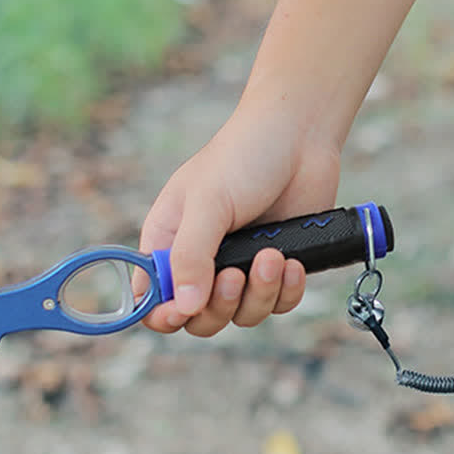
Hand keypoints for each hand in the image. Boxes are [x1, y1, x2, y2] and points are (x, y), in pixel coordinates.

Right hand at [134, 105, 340, 336]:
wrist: (299, 135)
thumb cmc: (242, 156)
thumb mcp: (208, 202)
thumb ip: (192, 255)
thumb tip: (185, 307)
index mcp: (170, 242)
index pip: (153, 299)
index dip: (164, 314)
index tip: (182, 310)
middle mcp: (203, 260)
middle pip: (199, 318)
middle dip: (219, 306)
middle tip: (235, 275)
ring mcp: (242, 265)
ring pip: (242, 314)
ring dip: (259, 294)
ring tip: (273, 256)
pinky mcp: (278, 267)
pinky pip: (279, 304)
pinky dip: (286, 291)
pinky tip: (293, 263)